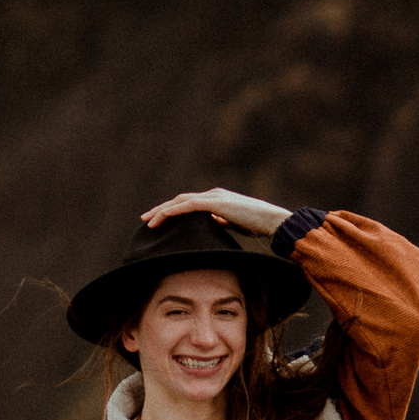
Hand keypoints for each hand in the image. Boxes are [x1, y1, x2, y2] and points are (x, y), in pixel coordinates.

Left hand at [140, 185, 291, 235]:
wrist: (272, 221)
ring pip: (180, 201)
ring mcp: (214, 197)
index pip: (188, 203)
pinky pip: (188, 205)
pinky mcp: (215, 203)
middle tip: (145, 219)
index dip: (172, 211)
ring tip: (148, 222)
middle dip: (161, 209)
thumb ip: (222, 221)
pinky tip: (162, 218)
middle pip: (180, 200)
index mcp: (217, 199)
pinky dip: (173, 211)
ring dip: (162, 211)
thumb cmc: (258, 225)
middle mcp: (213, 194)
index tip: (158, 220)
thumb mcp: (235, 224)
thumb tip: (213, 224)